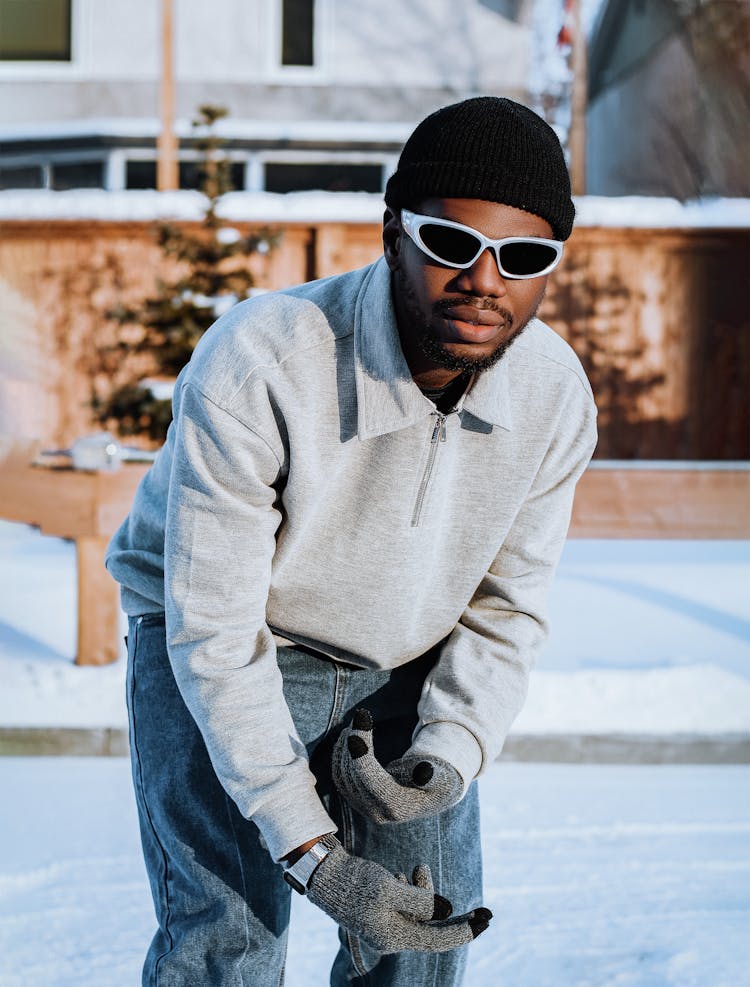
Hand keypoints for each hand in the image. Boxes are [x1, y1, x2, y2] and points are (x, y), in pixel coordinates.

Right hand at [307, 836, 490, 953]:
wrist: (322, 873)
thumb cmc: (355, 881)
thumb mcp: (390, 889)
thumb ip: (422, 902)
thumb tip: (447, 911)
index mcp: (394, 937)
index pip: (438, 940)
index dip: (465, 932)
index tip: (486, 922)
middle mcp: (391, 937)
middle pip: (433, 929)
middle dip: (456, 917)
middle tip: (486, 911)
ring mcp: (384, 925)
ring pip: (420, 913)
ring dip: (426, 892)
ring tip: (420, 868)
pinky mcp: (379, 912)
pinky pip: (406, 906)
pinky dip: (412, 890)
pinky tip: (405, 874)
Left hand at [332, 708, 463, 823]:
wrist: (433, 794)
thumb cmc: (439, 781)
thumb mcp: (442, 777)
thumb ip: (432, 775)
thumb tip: (423, 771)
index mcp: (397, 807)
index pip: (371, 779)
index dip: (361, 753)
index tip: (359, 727)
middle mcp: (377, 812)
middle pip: (354, 775)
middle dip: (354, 742)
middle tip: (360, 715)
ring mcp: (364, 808)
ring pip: (343, 775)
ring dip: (345, 745)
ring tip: (356, 722)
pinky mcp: (357, 800)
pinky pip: (340, 777)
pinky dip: (340, 755)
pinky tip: (347, 736)